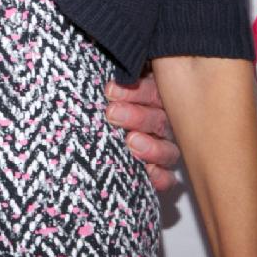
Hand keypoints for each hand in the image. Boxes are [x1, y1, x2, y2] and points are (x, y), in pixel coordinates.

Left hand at [105, 72, 180, 191]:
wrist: (87, 142)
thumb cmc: (101, 104)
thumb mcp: (109, 91)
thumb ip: (114, 83)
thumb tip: (104, 79)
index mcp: (152, 96)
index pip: (151, 91)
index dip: (134, 91)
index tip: (110, 91)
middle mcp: (161, 121)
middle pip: (158, 119)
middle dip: (136, 116)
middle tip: (113, 113)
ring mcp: (163, 147)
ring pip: (167, 148)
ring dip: (151, 146)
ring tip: (131, 142)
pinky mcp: (161, 172)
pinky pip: (169, 177)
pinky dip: (161, 176)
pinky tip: (149, 172)